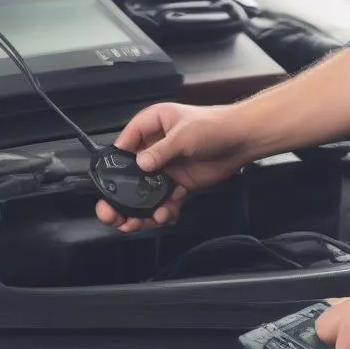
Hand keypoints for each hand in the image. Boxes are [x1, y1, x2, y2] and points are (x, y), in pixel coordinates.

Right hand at [95, 102, 250, 231]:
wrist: (242, 140)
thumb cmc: (214, 125)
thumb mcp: (184, 134)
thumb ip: (160, 151)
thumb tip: (141, 164)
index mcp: (152, 125)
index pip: (125, 143)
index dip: (115, 162)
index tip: (107, 181)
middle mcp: (156, 146)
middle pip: (131, 172)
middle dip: (121, 195)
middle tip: (112, 213)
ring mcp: (167, 166)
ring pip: (145, 191)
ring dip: (140, 209)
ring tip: (135, 223)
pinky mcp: (179, 182)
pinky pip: (165, 200)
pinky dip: (162, 210)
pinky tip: (164, 215)